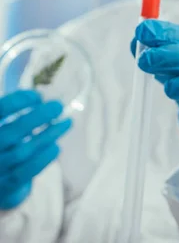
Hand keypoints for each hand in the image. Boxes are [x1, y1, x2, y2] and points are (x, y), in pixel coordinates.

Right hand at [0, 91, 70, 209]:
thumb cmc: (4, 149)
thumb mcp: (6, 129)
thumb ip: (17, 116)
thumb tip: (45, 102)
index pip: (0, 111)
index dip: (18, 101)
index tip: (38, 95)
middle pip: (11, 132)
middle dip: (37, 116)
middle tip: (57, 106)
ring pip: (22, 152)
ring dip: (47, 135)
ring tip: (65, 123)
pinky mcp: (5, 189)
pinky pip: (26, 173)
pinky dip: (44, 158)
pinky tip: (56, 146)